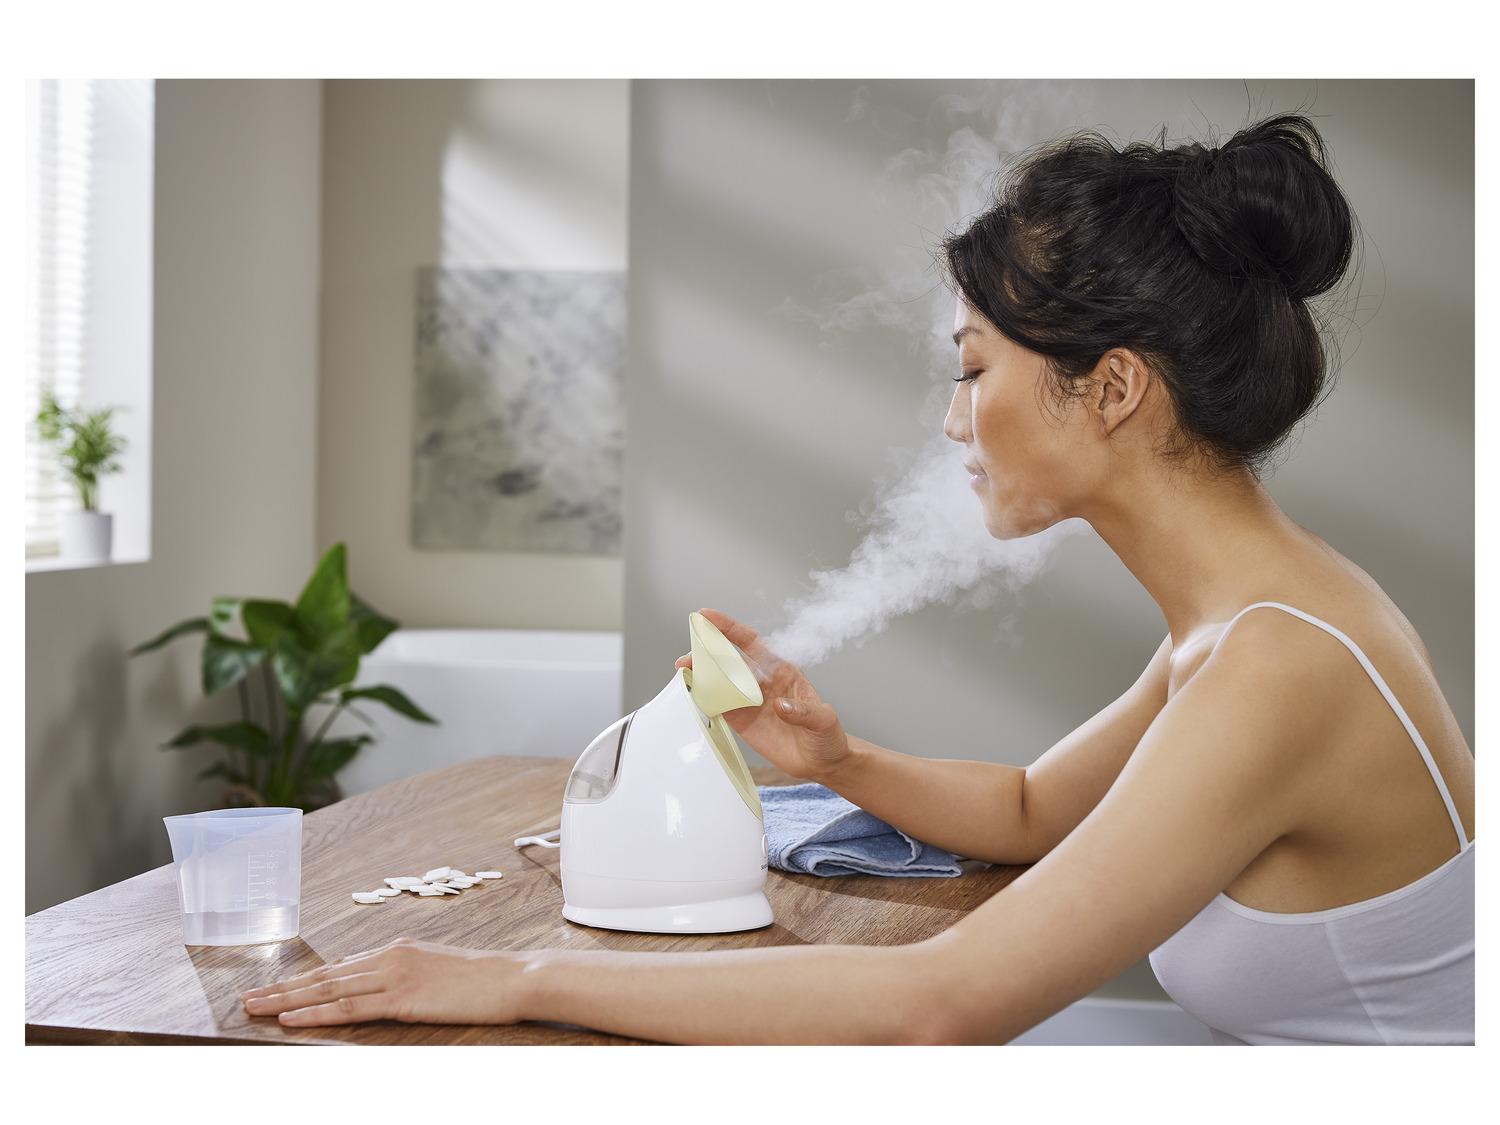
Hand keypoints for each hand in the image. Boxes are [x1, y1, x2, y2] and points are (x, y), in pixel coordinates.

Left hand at [239, 937, 526, 1026]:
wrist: (512, 977)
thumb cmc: (481, 979)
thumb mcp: (436, 970)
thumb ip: (401, 976)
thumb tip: (371, 984)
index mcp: (397, 950)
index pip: (339, 967)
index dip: (303, 979)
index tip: (274, 988)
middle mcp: (389, 957)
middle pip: (325, 975)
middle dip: (283, 988)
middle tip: (247, 998)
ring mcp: (395, 976)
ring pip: (329, 989)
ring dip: (287, 1000)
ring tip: (256, 1009)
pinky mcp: (403, 999)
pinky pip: (350, 1007)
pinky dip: (316, 1012)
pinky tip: (291, 1019)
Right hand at [677, 607, 851, 782]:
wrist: (821, 762)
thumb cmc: (826, 735)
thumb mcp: (823, 721)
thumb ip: (804, 712)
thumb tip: (780, 706)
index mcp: (781, 670)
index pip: (751, 641)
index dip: (729, 627)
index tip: (707, 616)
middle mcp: (761, 681)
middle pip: (728, 659)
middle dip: (706, 651)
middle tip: (688, 656)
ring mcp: (749, 700)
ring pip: (719, 680)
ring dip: (700, 674)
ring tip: (684, 671)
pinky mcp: (741, 720)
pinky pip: (718, 704)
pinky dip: (703, 697)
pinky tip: (692, 693)